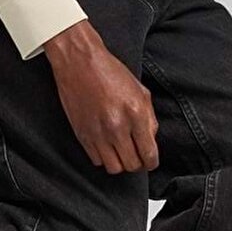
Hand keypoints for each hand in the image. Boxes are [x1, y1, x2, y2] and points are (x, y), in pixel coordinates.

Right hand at [42, 20, 158, 173]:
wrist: (80, 62)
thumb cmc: (109, 72)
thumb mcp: (140, 90)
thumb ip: (149, 118)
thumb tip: (150, 139)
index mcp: (136, 114)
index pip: (149, 154)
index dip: (151, 162)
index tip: (150, 161)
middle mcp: (118, 127)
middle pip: (132, 165)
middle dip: (137, 162)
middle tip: (135, 154)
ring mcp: (98, 133)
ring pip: (114, 168)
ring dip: (119, 162)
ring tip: (120, 151)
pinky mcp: (82, 135)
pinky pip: (96, 160)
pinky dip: (103, 157)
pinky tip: (106, 145)